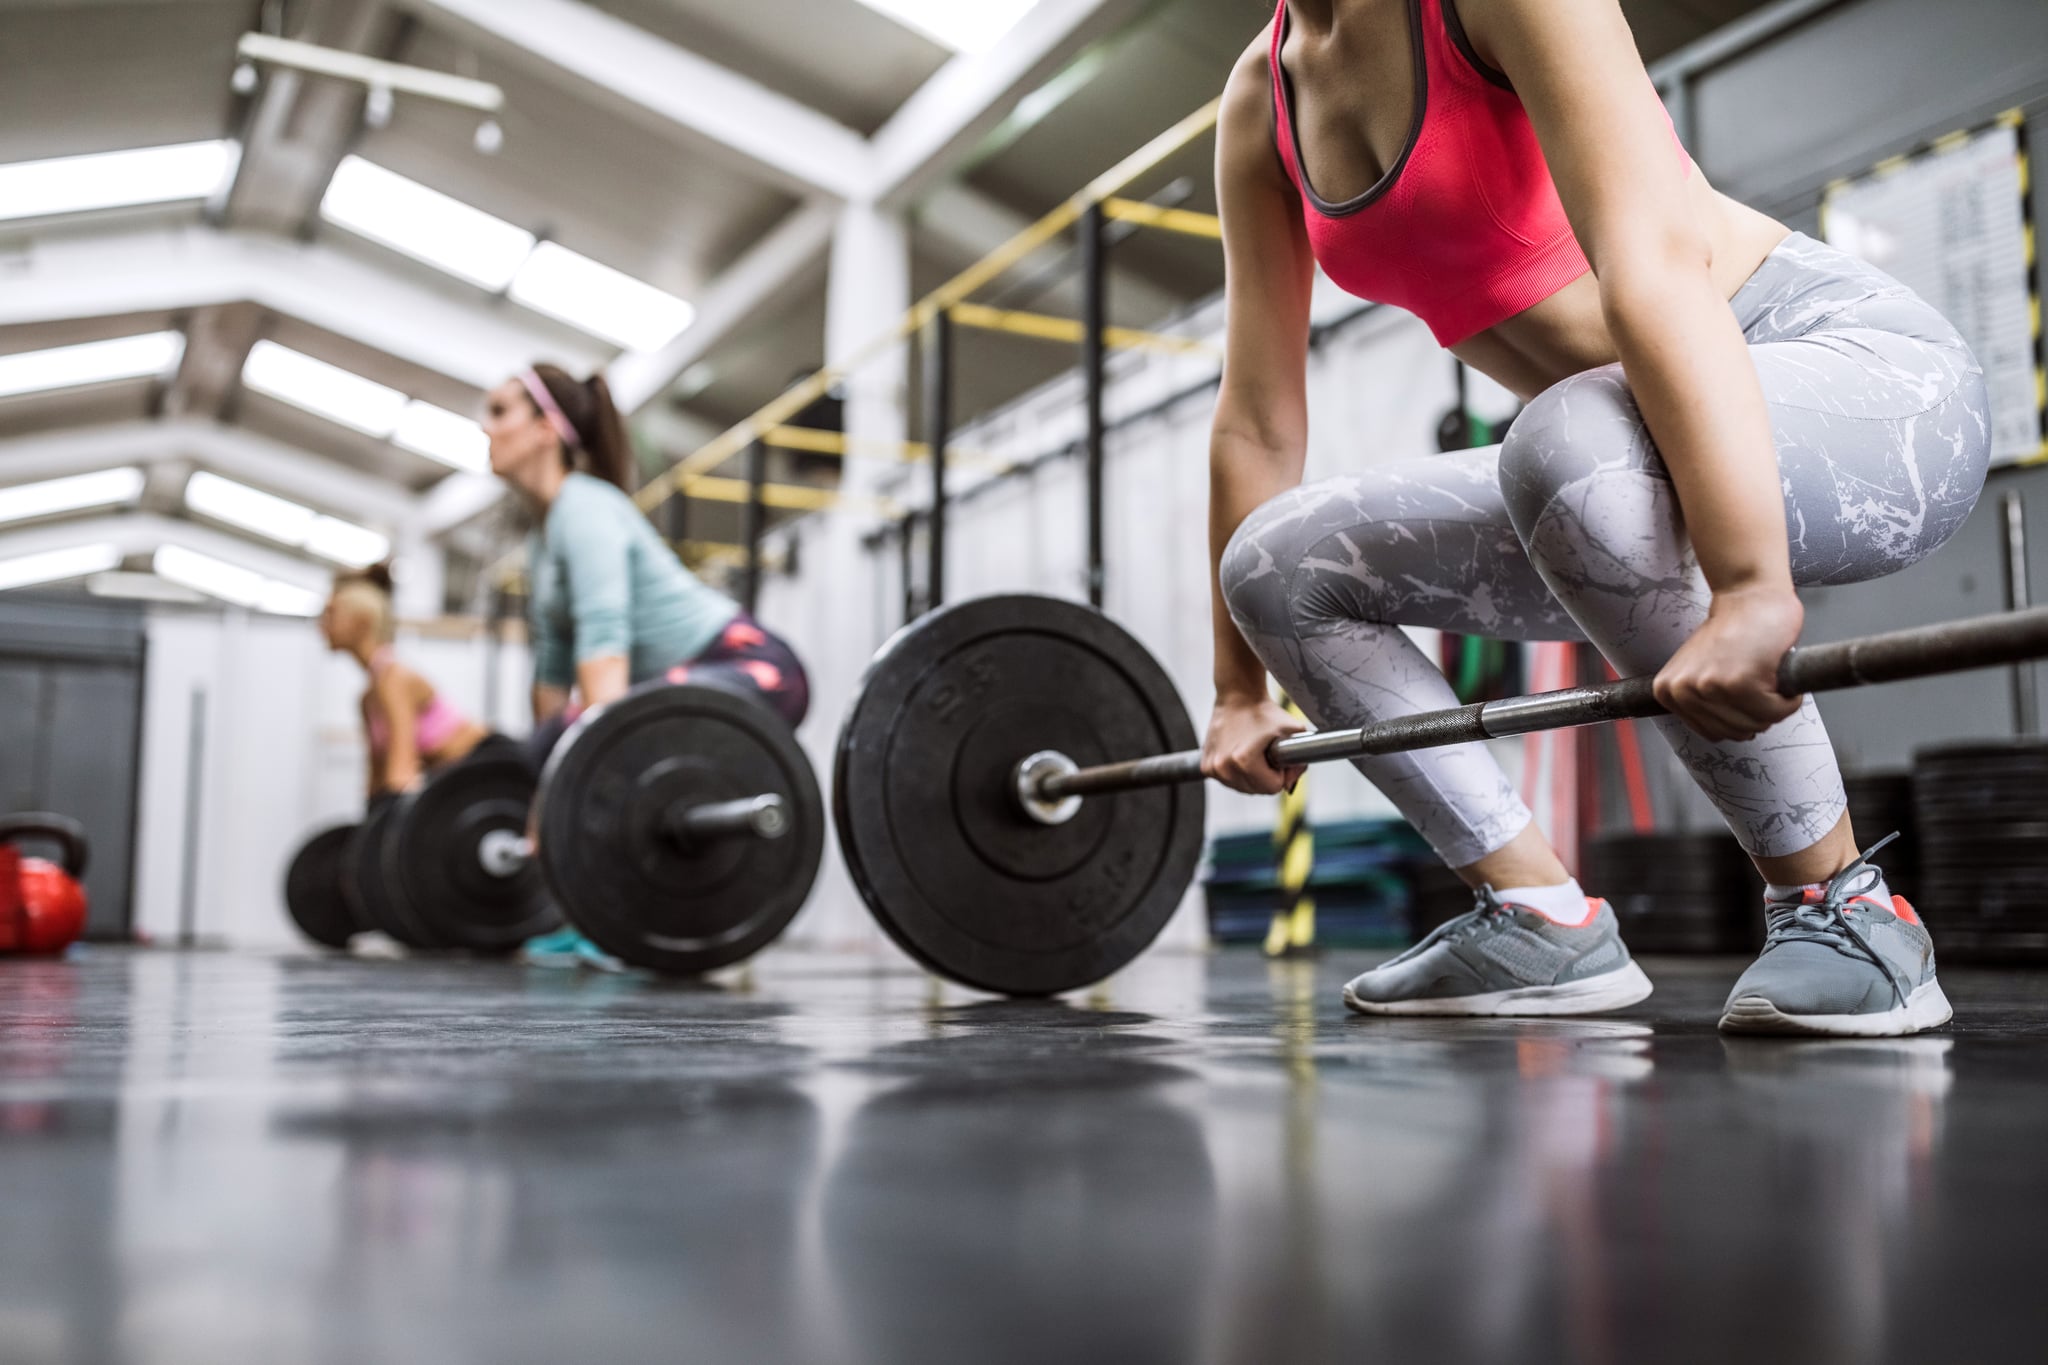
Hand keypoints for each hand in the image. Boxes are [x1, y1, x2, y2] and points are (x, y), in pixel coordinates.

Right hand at [1202, 692, 1308, 794]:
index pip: (1273, 788)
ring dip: (1251, 776)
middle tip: (1267, 754)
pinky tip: (1239, 754)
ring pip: (1242, 788)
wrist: (1238, 696)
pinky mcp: (1206, 766)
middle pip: (1257, 790)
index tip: (1278, 757)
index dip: (1281, 773)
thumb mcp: (1293, 731)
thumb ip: (1300, 761)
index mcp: (1244, 761)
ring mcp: (1213, 768)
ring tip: (1253, 752)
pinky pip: (1228, 781)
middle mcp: (1224, 767)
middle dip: (1266, 776)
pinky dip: (1236, 772)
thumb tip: (1290, 784)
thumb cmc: (1264, 711)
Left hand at [1653, 583, 1805, 741]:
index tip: (1741, 688)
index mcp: (1667, 692)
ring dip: (1774, 705)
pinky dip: (1788, 698)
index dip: (1739, 715)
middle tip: (1759, 679)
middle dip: (1758, 712)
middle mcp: (1683, 691)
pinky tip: (1777, 672)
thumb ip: (1699, 701)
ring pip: (1758, 724)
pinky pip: (1776, 711)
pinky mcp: (1741, 682)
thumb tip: (1720, 731)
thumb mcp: (1697, 669)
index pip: (1714, 733)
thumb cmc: (1732, 631)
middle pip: (1736, 733)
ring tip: (1766, 674)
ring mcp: (1710, 687)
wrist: (1750, 595)